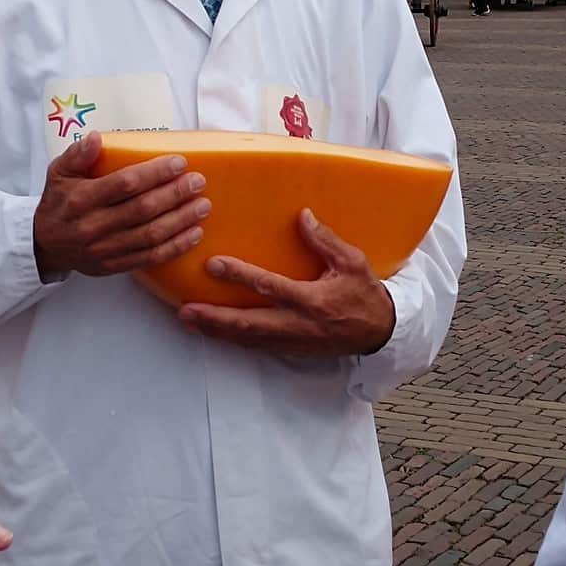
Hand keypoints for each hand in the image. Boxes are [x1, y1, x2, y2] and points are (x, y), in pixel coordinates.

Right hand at [33, 131, 209, 279]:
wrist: (45, 245)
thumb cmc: (58, 202)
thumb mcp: (58, 173)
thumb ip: (77, 154)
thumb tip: (96, 137)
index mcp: (82, 199)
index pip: (125, 184)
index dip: (155, 173)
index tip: (179, 162)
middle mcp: (94, 226)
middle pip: (143, 210)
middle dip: (175, 194)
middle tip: (197, 182)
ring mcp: (105, 249)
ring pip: (151, 235)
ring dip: (181, 220)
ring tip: (203, 206)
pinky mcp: (114, 265)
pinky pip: (150, 258)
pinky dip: (175, 247)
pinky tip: (194, 234)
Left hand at [178, 209, 395, 356]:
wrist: (380, 332)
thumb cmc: (365, 294)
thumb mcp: (352, 262)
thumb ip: (325, 240)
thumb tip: (302, 216)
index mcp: (312, 300)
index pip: (268, 286)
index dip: (239, 276)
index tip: (213, 265)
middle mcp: (298, 324)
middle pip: (248, 323)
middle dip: (215, 318)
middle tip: (185, 310)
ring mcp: (293, 341)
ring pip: (247, 338)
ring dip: (216, 331)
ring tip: (188, 319)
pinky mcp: (291, 349)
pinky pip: (256, 346)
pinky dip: (232, 340)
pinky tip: (213, 332)